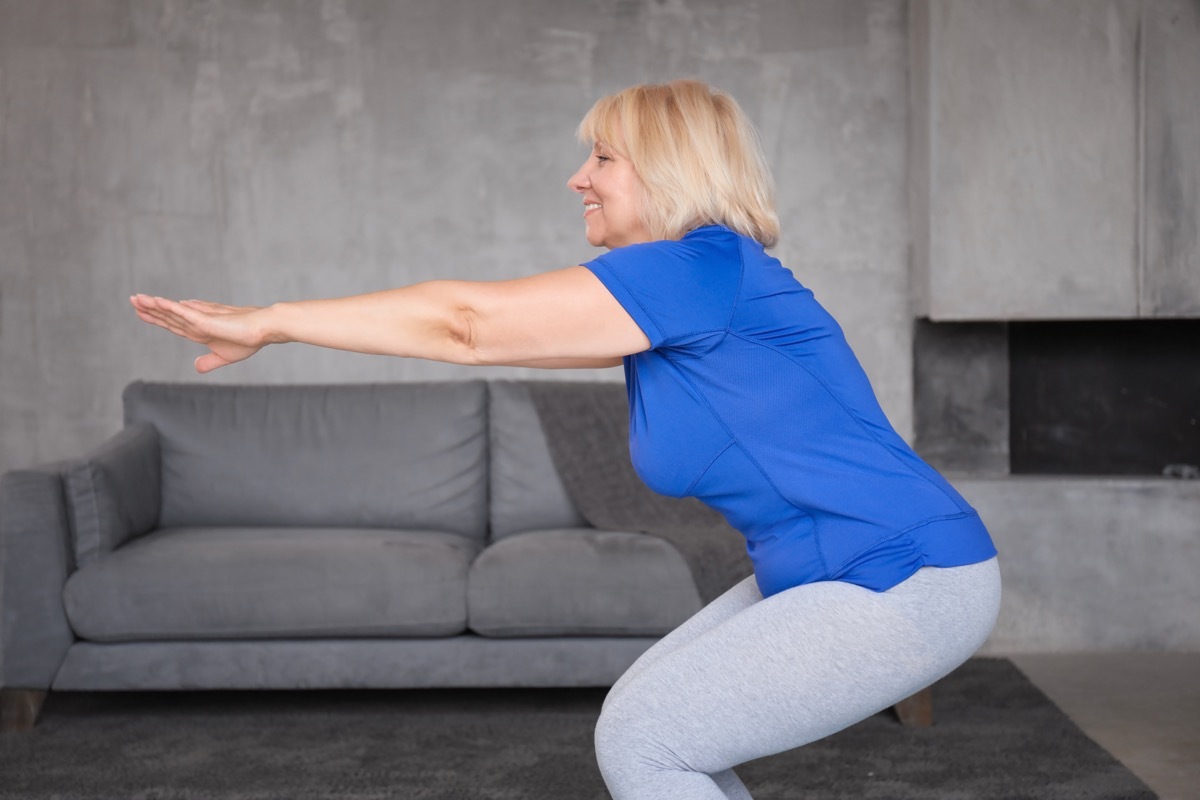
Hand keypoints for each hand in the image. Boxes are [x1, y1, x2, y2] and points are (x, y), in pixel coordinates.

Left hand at [130, 295, 269, 372]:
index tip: (142, 312)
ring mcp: (200, 318)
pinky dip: (167, 306)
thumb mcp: (225, 356)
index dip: (157, 318)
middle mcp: (197, 322)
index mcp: (200, 331)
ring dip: (153, 305)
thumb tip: (195, 367)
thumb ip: (209, 361)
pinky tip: (155, 301)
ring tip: (136, 298)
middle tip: (132, 299)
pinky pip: (182, 312)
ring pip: (171, 311)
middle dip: (149, 309)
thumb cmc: (249, 340)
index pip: (173, 324)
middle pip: (168, 315)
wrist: (264, 331)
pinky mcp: (205, 318)